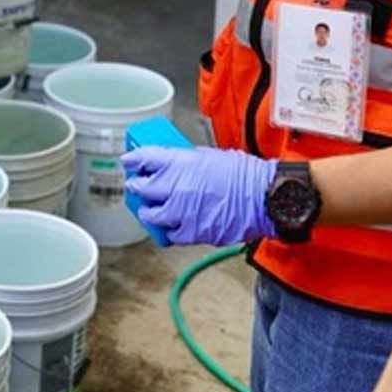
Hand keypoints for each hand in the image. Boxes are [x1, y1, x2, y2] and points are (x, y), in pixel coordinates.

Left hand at [122, 146, 278, 246]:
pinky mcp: (191, 232)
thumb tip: (173, 167)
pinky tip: (173, 225)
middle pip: (140, 188)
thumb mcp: (209, 156)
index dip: (132, 160)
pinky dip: (169, 230)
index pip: (143, 158)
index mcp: (180, 163)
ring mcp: (180, 212)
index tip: (128, 162)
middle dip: (137, 187)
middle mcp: (175, 187)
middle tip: (138, 187)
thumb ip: (185, 162)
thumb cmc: (243, 174)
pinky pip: (170, 234)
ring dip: (148, 212)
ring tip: (151, 210)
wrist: (262, 197)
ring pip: (150, 215)